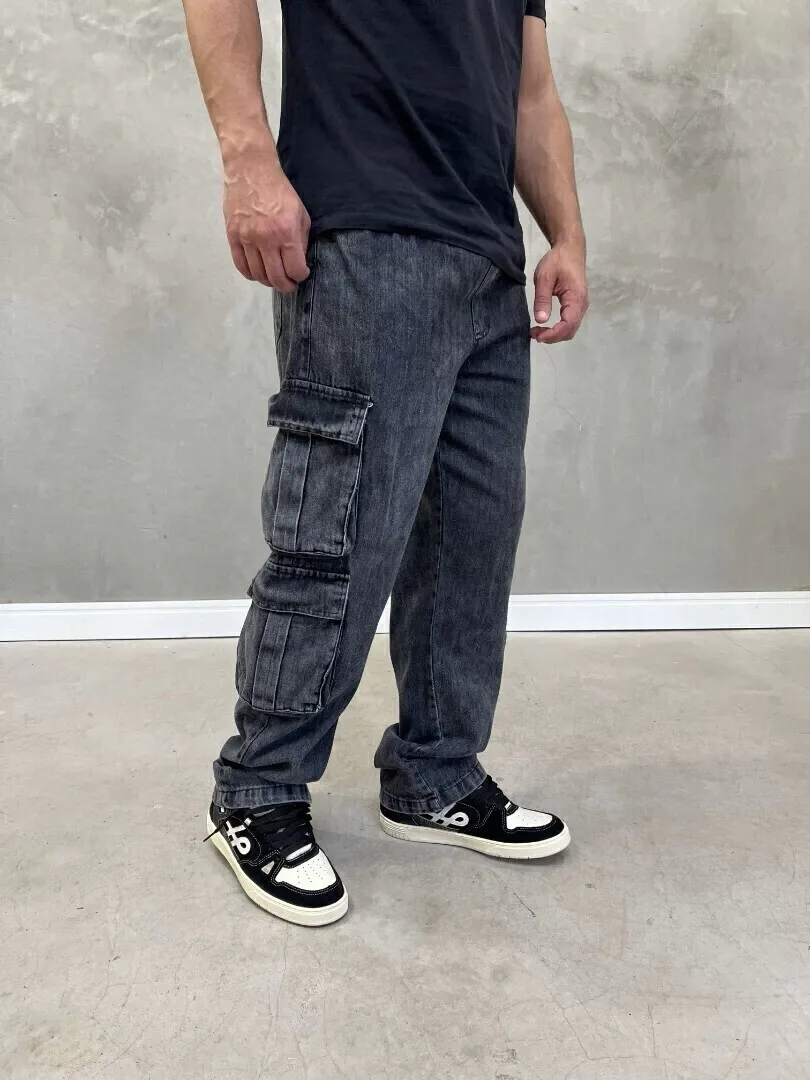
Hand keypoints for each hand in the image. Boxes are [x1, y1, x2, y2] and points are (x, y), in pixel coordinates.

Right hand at [223, 143, 310, 291]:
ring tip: (274, 276)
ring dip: (268, 281)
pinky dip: (251, 274)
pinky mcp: (232, 236)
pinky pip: (241, 265)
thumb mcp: (300, 214)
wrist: (250, 170)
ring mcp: (247, 238)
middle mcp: (266, 238)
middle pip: (276, 278)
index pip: (295, 270)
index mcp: (286, 232)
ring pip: (258, 275)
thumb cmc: (279, 190)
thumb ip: (301, 241)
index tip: (301, 274)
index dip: (300, 277)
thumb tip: (298, 263)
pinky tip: (258, 272)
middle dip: (286, 286)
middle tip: (290, 284)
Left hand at [531, 237, 588, 343]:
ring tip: (537, 331)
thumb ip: (542, 299)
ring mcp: (580, 306)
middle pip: (570, 330)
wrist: (570, 249)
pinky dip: (558, 329)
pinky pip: (569, 322)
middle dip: (552, 337)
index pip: (568, 324)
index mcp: (576, 298)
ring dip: (555, 334)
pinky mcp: (576, 305)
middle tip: (533, 333)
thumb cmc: (557, 260)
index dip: (553, 334)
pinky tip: (545, 326)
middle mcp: (582, 305)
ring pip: (570, 329)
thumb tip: (541, 320)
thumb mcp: (544, 277)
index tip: (537, 335)